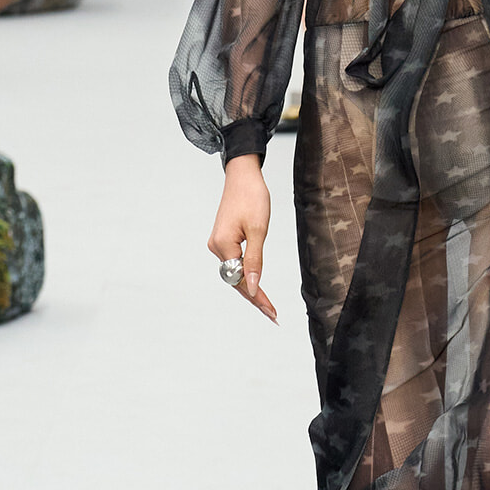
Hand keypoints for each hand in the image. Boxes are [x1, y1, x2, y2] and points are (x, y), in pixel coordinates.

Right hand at [208, 155, 277, 320]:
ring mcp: (218, 243)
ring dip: (250, 287)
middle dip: (254, 297)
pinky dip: (246, 273)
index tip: (271, 313)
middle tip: (272, 315)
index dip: (257, 297)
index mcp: (223, 245)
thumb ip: (254, 261)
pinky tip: (255, 284)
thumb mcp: (258, 230)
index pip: (241, 279)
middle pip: (235, 279)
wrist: (243, 175)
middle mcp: (216, 247)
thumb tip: (253, 288)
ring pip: (235, 271)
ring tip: (267, 306)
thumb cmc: (252, 197)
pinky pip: (235, 261)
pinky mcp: (223, 238)